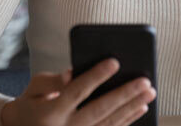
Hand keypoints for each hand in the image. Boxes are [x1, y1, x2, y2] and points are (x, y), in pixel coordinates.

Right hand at [1, 58, 155, 125]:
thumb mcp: (34, 87)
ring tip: (149, 92)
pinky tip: (140, 108)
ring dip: (132, 108)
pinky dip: (127, 121)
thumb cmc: (31, 103)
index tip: (114, 62)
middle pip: (100, 109)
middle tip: (144, 81)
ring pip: (110, 123)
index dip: (96, 76)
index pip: (77, 91)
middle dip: (125, 94)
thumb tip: (73, 74)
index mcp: (51, 111)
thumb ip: (53, 81)